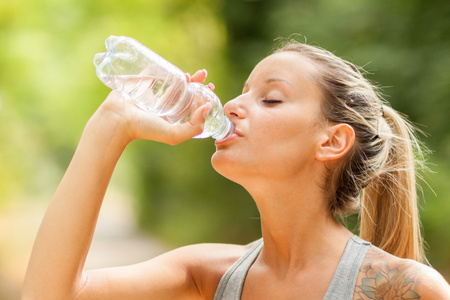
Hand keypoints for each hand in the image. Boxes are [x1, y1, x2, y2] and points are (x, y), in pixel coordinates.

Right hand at [91, 69, 212, 145]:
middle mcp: (164, 104)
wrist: (119, 120)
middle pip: (184, 89)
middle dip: (196, 82)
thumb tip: (208, 107)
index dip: (202, 95)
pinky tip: (172, 67)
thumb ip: (194, 126)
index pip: (191, 103)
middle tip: (204, 75)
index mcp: (172, 116)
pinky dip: (163, 67)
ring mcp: (153, 92)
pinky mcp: (142, 81)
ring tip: (191, 74)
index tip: (211, 87)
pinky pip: (154, 71)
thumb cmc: (146, 130)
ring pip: (172, 80)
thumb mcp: (175, 135)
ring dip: (182, 75)